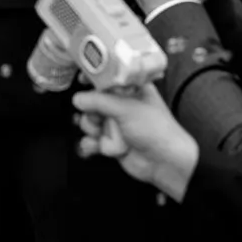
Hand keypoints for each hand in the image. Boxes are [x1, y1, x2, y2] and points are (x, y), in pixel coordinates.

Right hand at [72, 85, 198, 202]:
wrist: (165, 163)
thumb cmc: (155, 129)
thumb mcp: (127, 108)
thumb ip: (99, 101)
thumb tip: (77, 99)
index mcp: (131, 90)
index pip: (107, 78)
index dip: (93, 78)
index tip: (81, 80)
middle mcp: (122, 105)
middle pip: (92, 101)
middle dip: (90, 110)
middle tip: (97, 116)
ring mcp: (115, 125)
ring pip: (89, 121)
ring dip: (91, 129)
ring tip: (100, 135)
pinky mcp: (111, 142)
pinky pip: (91, 139)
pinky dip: (91, 144)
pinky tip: (97, 147)